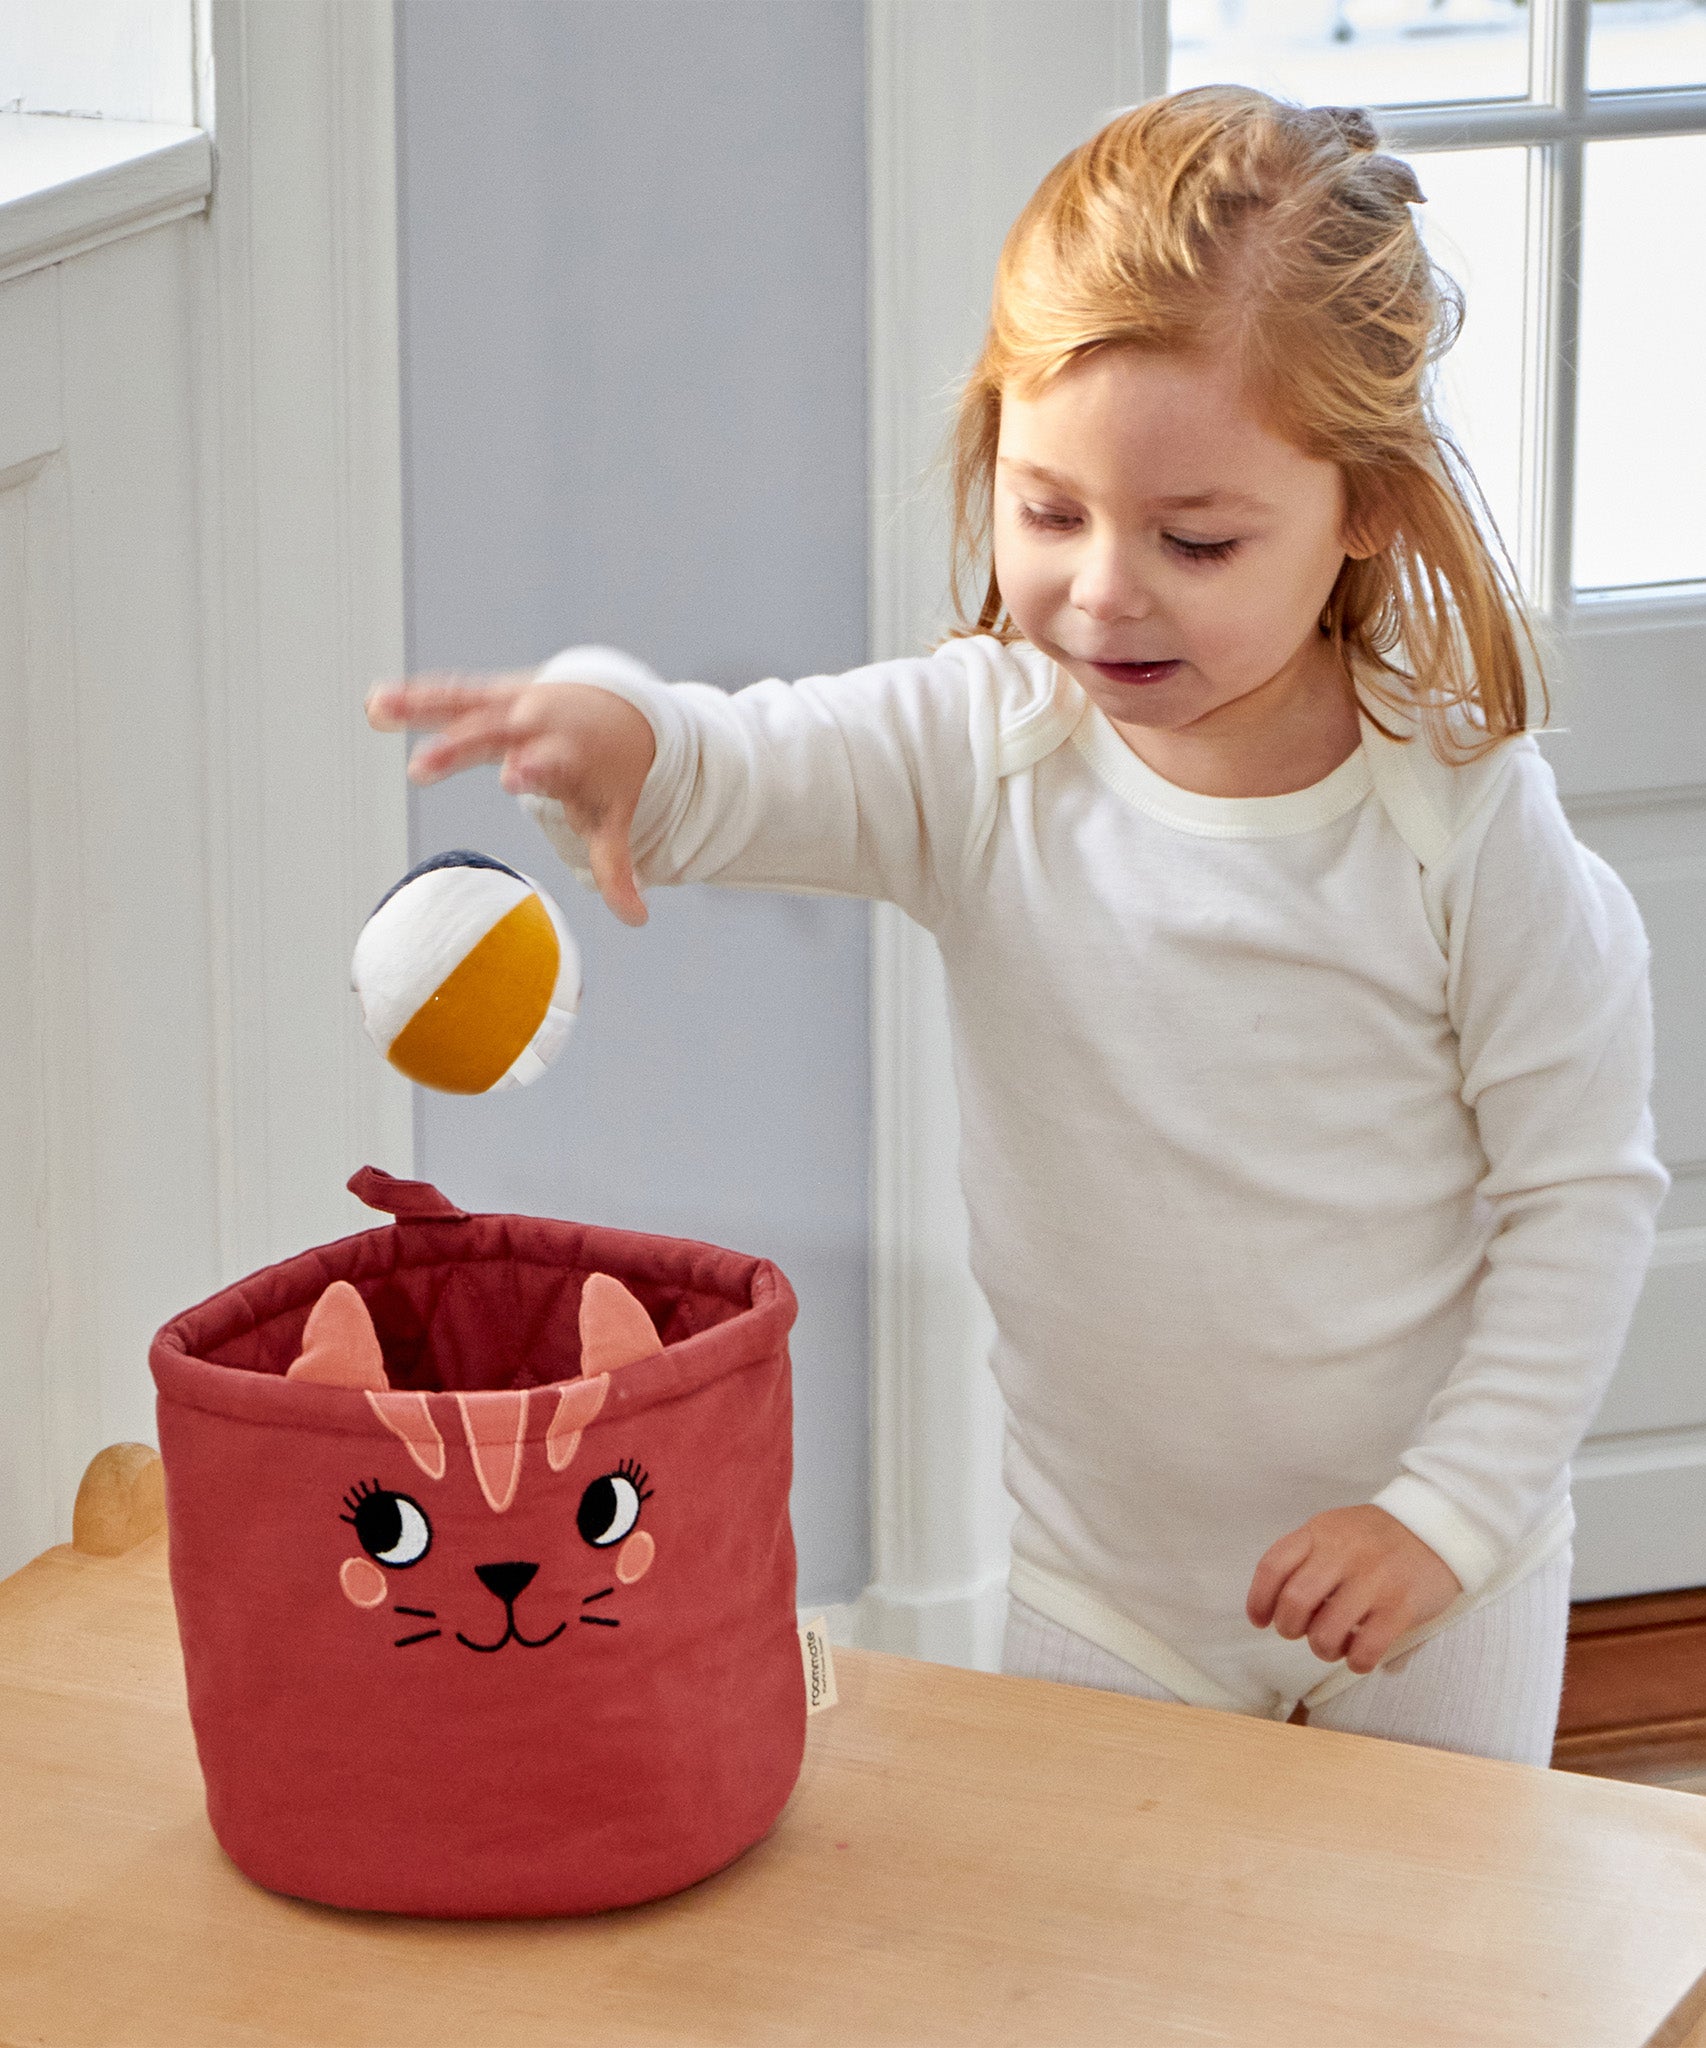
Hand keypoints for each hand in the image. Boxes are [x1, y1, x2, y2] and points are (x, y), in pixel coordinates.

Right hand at [367, 670, 656, 926]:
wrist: (622, 708)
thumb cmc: (609, 773)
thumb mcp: (612, 816)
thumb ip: (616, 867)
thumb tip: (638, 920)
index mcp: (570, 753)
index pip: (551, 761)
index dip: (534, 767)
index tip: (513, 778)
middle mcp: (538, 723)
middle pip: (496, 733)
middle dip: (459, 747)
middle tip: (421, 767)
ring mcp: (512, 704)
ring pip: (463, 704)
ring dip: (418, 706)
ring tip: (376, 710)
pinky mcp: (493, 692)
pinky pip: (450, 694)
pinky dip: (415, 697)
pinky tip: (374, 702)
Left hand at [1245, 1505, 1461, 1675]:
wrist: (1439, 1527)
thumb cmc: (1378, 1537)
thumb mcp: (1336, 1529)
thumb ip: (1306, 1557)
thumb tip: (1274, 1605)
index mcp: (1320, 1532)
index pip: (1273, 1566)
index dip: (1258, 1600)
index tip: (1260, 1620)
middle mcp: (1343, 1553)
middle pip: (1294, 1603)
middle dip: (1289, 1629)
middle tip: (1300, 1633)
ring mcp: (1374, 1580)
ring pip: (1326, 1632)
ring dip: (1323, 1649)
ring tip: (1334, 1644)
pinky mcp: (1402, 1606)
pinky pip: (1366, 1649)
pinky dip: (1356, 1662)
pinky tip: (1359, 1656)